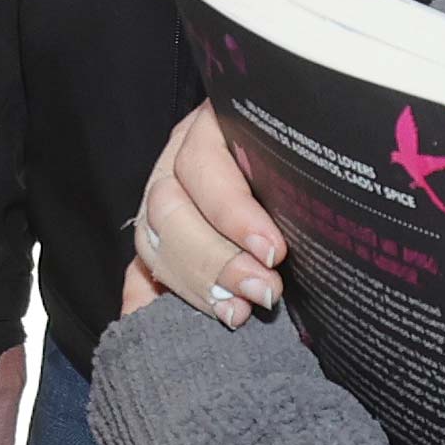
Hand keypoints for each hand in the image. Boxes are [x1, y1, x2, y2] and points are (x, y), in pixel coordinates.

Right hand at [138, 101, 290, 322]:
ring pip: (151, 242)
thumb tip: (295, 231)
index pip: (202, 165)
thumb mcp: (299, 151)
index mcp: (211, 127)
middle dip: (216, 259)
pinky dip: (142, 298)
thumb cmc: (307, 156)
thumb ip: (297, 175)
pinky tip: (151, 317)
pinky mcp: (156, 240)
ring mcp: (161, 201)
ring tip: (237, 311)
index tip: (272, 250)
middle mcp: (178, 160)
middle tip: (263, 289)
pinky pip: (136, 269)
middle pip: (169, 209)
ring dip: (194, 284)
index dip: (232, 213)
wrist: (305, 142)